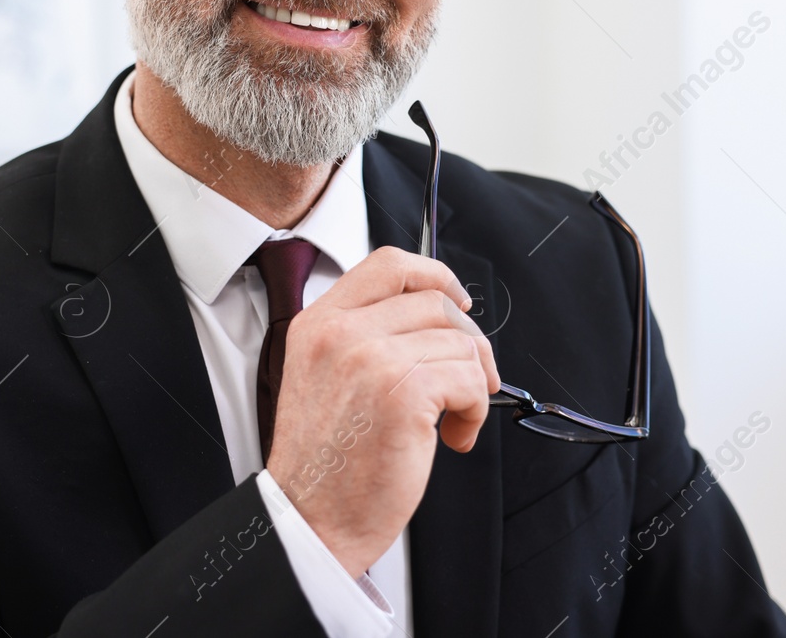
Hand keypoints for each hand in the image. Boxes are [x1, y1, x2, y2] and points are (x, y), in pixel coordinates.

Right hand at [263, 246, 499, 577]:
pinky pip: (469, 378)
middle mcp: (340, 332)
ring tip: (452, 420)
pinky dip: (475, 410)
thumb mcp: (324, 377)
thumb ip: (363, 339)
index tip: (457, 302)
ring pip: (459, 342)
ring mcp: (370, 357)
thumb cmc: (325, 463)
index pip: (388, 265)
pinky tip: (453, 436)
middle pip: (434, 301)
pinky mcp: (402, 391)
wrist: (310, 519)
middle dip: (467, 342)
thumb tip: (434, 322)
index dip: (435, 276)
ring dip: (472, 384)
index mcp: (318, 323)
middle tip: (468, 380)